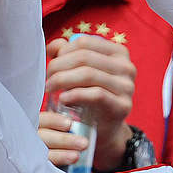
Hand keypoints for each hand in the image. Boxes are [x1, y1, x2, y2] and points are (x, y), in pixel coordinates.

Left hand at [44, 35, 136, 171]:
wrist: (104, 130)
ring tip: (50, 88)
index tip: (50, 65)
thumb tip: (52, 47)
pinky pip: (96, 94)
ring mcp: (127, 86)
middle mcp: (126, 66)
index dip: (63, 52)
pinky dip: (75, 94)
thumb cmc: (89, 98)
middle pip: (84, 57)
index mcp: (117, 52)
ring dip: (63, 80)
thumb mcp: (79, 73)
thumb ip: (67, 55)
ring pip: (88, 74)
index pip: (84, 42)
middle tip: (46, 79)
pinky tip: (63, 99)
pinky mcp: (122, 105)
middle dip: (59, 66)